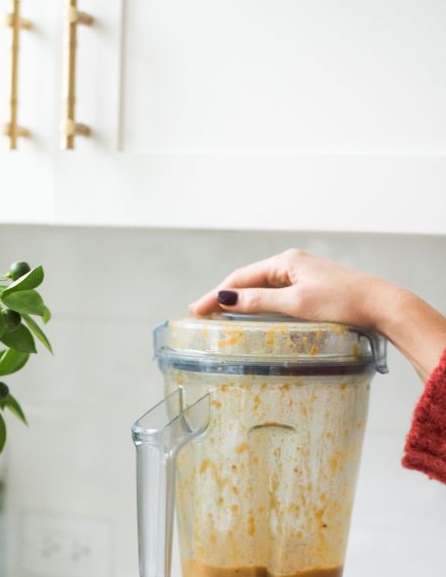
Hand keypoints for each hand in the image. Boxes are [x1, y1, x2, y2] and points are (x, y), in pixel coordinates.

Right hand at [189, 248, 399, 328]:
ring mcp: (302, 275)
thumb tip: (226, 299)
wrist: (382, 306)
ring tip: (218, 315)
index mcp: (286, 261)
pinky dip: (257, 303)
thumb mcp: (297, 303)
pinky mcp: (311, 288)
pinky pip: (275, 294)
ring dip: (239, 300)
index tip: (195, 310)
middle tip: (200, 313)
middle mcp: (292, 264)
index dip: (216, 294)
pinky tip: (252, 314)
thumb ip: (260, 302)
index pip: (240, 278)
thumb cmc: (343, 302)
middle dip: (223, 296)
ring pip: (261, 288)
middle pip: (248, 281)